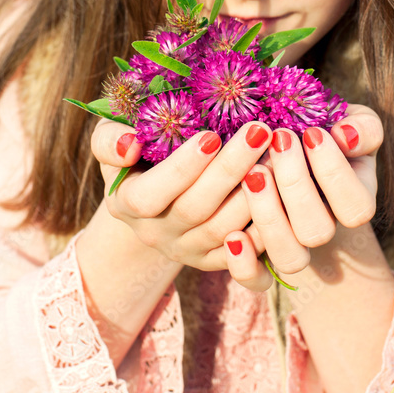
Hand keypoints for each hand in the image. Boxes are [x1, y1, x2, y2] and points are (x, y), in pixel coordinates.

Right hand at [90, 116, 276, 269]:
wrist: (153, 194)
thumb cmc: (135, 151)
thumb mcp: (110, 139)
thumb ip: (109, 140)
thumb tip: (129, 144)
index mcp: (127, 205)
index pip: (150, 195)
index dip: (181, 168)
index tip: (210, 134)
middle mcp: (157, 234)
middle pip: (197, 210)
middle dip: (230, 169)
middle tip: (260, 130)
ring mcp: (189, 252)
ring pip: (226, 231)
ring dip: (255, 194)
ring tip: (278, 152)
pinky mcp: (217, 262)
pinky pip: (247, 261)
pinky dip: (267, 234)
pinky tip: (284, 198)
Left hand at [223, 105, 381, 290]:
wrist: (288, 162)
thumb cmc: (320, 136)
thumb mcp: (349, 125)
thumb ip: (363, 128)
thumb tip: (346, 135)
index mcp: (353, 203)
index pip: (356, 207)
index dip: (335, 173)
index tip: (311, 132)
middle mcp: (324, 230)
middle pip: (318, 230)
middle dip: (296, 183)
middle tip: (279, 139)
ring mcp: (292, 247)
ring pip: (290, 257)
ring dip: (270, 216)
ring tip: (253, 173)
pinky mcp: (260, 258)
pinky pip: (257, 280)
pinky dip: (245, 265)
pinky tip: (233, 236)